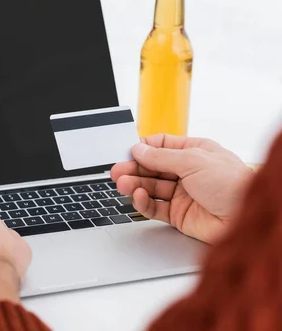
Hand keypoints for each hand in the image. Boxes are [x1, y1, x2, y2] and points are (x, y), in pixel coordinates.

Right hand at [111, 134, 253, 243]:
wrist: (248, 219)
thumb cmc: (233, 184)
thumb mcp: (193, 160)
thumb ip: (161, 157)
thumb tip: (139, 150)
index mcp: (195, 152)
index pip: (162, 146)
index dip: (143, 148)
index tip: (126, 151)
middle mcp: (188, 172)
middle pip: (152, 168)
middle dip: (133, 169)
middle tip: (116, 170)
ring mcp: (183, 194)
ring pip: (151, 188)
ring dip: (135, 185)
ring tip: (123, 184)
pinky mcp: (179, 215)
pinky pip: (155, 207)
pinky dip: (143, 202)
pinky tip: (138, 196)